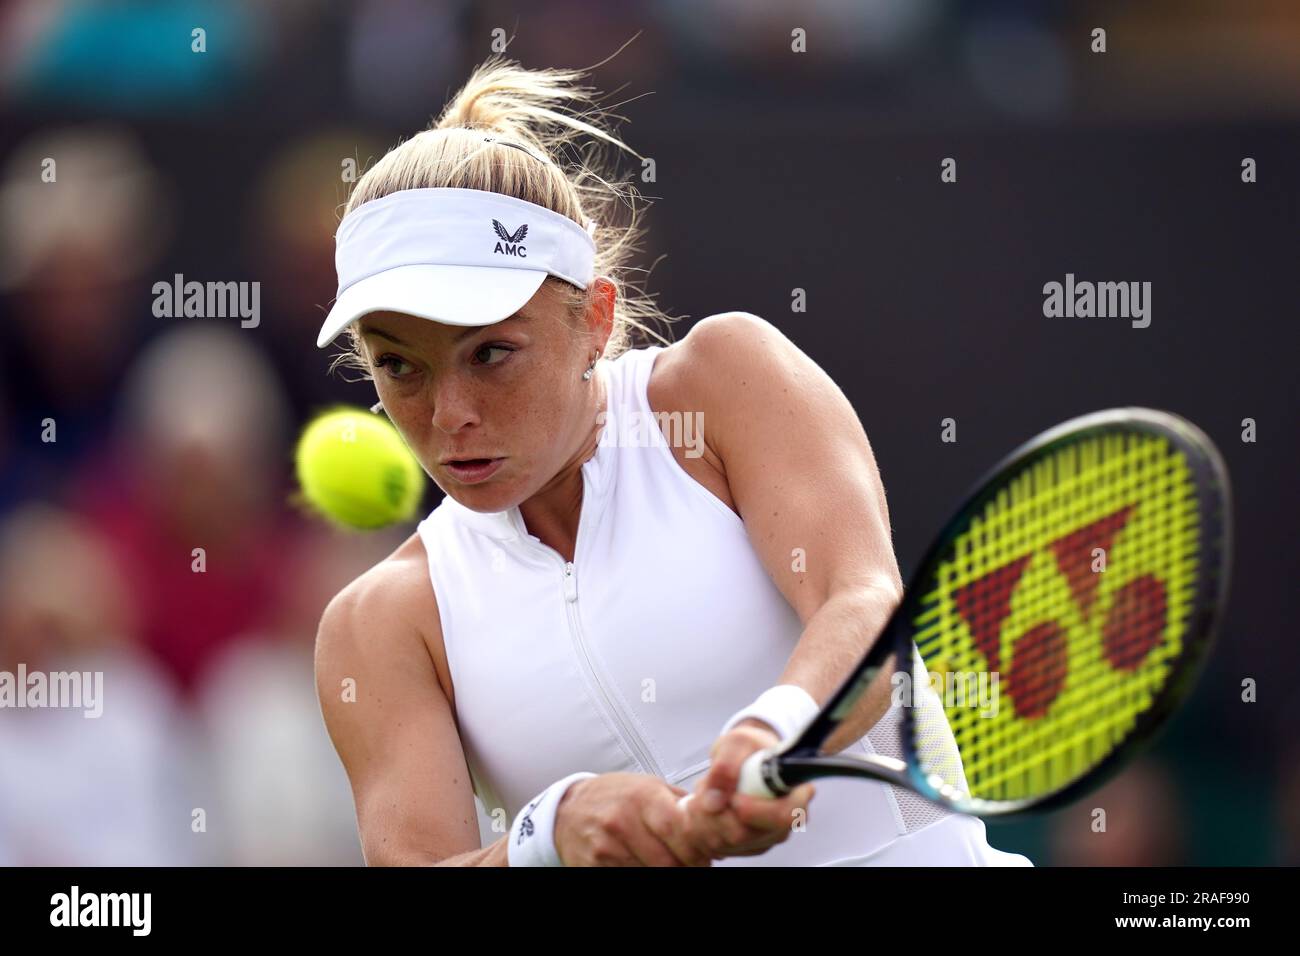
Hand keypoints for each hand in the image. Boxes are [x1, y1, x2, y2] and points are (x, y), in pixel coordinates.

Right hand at [552, 772, 713, 866]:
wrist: (568, 810)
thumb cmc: (615, 796)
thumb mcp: (647, 787)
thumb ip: (680, 804)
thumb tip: (717, 827)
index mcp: (641, 797)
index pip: (677, 830)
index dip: (698, 848)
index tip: (708, 855)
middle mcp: (622, 821)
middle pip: (668, 861)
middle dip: (688, 867)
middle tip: (695, 864)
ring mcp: (607, 847)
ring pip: (652, 874)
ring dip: (668, 872)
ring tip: (671, 862)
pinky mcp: (596, 866)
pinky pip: (631, 877)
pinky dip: (643, 873)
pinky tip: (646, 864)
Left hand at [680, 720, 815, 857]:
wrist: (742, 757)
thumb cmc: (748, 747)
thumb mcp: (737, 742)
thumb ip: (726, 765)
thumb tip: (715, 799)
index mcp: (795, 793)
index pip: (784, 815)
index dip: (755, 811)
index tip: (734, 799)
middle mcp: (785, 821)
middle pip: (746, 833)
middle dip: (717, 812)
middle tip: (708, 788)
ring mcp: (766, 837)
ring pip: (726, 841)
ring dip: (706, 816)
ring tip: (708, 790)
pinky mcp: (747, 845)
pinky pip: (718, 845)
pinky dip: (704, 825)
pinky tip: (708, 806)